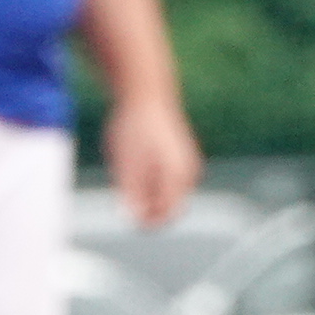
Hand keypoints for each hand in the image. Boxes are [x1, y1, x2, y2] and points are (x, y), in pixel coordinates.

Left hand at [107, 93, 201, 228]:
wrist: (145, 92)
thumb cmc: (133, 128)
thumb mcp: (125, 163)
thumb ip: (131, 193)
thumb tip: (134, 218)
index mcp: (177, 175)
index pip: (167, 216)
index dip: (145, 221)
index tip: (126, 210)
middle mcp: (188, 171)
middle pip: (169, 207)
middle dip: (148, 206)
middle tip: (126, 188)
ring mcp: (188, 163)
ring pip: (169, 194)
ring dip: (150, 193)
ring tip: (131, 169)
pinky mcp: (181, 156)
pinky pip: (169, 181)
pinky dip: (153, 180)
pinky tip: (138, 161)